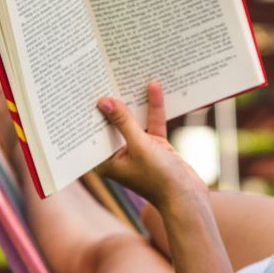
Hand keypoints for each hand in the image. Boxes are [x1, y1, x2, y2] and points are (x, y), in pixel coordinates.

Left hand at [94, 81, 206, 209]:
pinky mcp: (157, 146)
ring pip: (134, 121)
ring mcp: (139, 149)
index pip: (93, 132)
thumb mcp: (140, 146)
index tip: (84, 88)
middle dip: (113, 102)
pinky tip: (154, 88)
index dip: (88, 111)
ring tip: (128, 76)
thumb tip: (105, 101)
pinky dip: (154, 108)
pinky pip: (152, 123)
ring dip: (135, 102)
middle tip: (104, 75)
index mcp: (106, 161)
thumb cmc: (159, 178)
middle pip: (113, 123)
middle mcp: (119, 154)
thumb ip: (123, 122)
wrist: (188, 197)